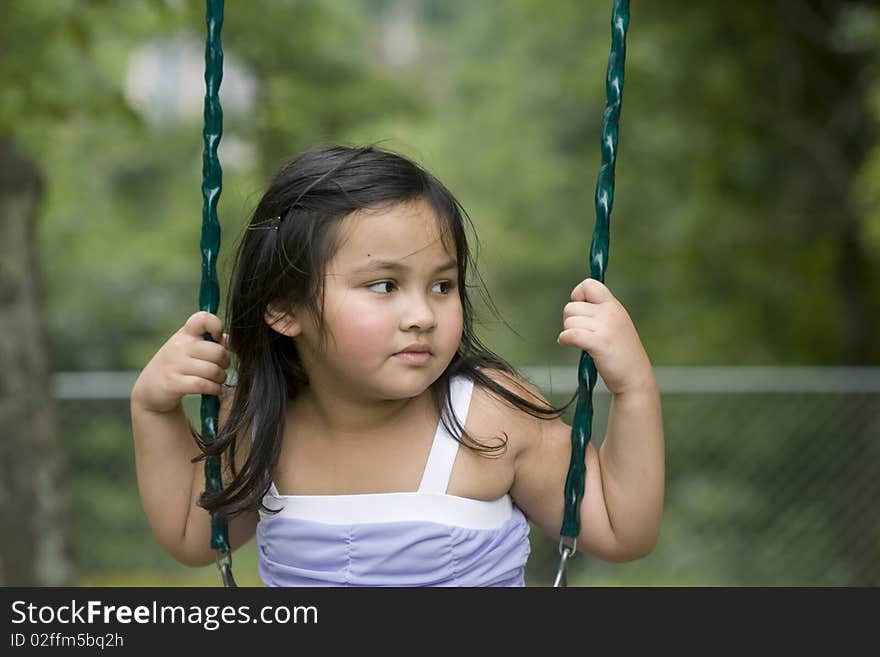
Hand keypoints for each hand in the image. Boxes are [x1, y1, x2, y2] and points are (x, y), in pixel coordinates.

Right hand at [130, 311, 229, 413]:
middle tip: (222, 367)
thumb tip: (227, 340)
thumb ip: (210, 342)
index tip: (218, 338)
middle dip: (225, 362)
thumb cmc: (177, 365)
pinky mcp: (173, 383)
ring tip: (218, 380)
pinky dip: (215, 389)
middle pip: (217, 351)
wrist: (150, 389)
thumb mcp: (190, 348)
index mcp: (186, 334)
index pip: (202, 319)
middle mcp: (180, 346)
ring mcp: (175, 364)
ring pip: (213, 370)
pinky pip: (203, 385)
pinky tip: (215, 390)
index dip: (216, 326)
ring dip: (221, 378)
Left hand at [557, 278, 653, 394]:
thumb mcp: (615, 325)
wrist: (634, 377)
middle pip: (571, 307)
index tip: (580, 311)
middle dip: (569, 321)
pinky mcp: (599, 343)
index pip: (589, 284)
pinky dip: (564, 340)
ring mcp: (606, 327)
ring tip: (580, 342)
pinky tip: (566, 343)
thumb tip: (575, 304)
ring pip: (569, 322)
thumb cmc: (621, 354)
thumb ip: (600, 312)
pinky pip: (571, 334)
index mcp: (613, 306)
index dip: (578, 296)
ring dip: (568, 333)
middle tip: (579, 333)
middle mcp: (610, 313)